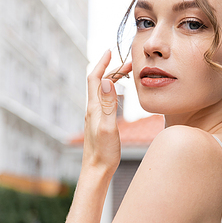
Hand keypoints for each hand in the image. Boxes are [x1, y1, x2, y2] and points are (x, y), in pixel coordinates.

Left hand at [83, 50, 131, 175]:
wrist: (96, 171)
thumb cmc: (103, 153)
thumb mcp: (108, 127)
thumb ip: (108, 104)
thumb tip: (106, 80)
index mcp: (94, 108)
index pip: (94, 78)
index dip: (102, 63)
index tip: (110, 51)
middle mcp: (92, 110)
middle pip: (100, 83)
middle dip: (112, 70)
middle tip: (129, 64)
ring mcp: (95, 117)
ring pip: (103, 92)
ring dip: (114, 81)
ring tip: (128, 75)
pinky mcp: (99, 124)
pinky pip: (106, 102)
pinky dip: (114, 93)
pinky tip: (122, 97)